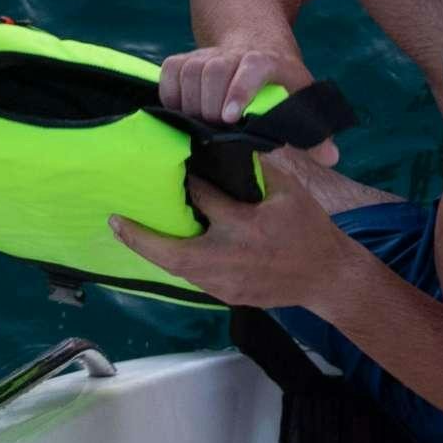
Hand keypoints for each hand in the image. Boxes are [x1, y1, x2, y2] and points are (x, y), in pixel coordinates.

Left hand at [110, 158, 355, 310]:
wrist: (327, 277)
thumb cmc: (309, 230)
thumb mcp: (288, 192)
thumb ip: (258, 169)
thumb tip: (231, 146)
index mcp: (243, 226)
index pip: (203, 199)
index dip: (186, 184)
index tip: (170, 170)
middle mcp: (226, 258)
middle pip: (171, 251)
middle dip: (140, 238)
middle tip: (115, 221)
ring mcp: (224, 283)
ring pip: (178, 268)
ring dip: (155, 251)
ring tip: (134, 233)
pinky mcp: (227, 295)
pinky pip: (194, 277)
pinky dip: (178, 261)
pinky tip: (170, 248)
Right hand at [158, 44, 336, 162]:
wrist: (253, 43)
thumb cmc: (278, 81)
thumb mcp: (300, 97)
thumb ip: (314, 130)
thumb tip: (331, 158)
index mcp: (266, 61)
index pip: (252, 69)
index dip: (240, 91)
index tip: (230, 118)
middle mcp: (234, 53)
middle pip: (214, 71)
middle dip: (211, 106)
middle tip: (216, 132)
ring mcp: (207, 54)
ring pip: (190, 72)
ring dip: (190, 103)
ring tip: (199, 127)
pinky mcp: (186, 58)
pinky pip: (170, 72)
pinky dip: (171, 94)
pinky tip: (181, 114)